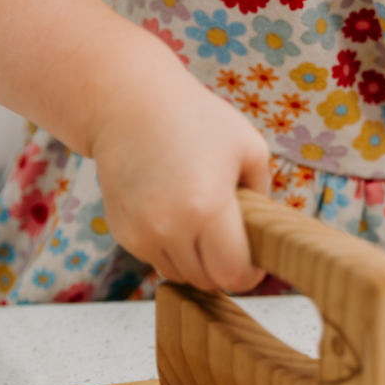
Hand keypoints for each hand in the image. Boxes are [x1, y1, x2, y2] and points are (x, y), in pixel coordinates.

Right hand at [89, 64, 269, 293]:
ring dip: (195, 261)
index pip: (232, 274)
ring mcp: (141, 232)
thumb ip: (263, 192)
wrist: (129, 104)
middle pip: (205, 280)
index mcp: (207, 208)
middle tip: (232, 241)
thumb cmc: (193, 118)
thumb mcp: (249, 146)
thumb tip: (263, 230)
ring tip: (203, 224)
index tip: (255, 265)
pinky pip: (154, 257)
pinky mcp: (121, 231)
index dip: (249, 276)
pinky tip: (176, 213)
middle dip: (223, 267)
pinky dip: (170, 247)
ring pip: (178, 274)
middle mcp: (169, 227)